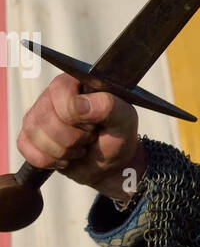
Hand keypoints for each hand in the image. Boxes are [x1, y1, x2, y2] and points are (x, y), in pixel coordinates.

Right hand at [17, 73, 147, 199]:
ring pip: (35, 135)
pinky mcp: (28, 137)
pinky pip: (27, 150)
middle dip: (72, 138)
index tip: (94, 124)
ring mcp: (36, 116)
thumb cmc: (117, 136)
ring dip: (62, 151)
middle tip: (88, 138)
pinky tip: (64, 157)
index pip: (60, 92)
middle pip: (46, 118)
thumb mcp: (124, 119)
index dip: (75, 115)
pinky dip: (49, 160)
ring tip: (78, 147)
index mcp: (74, 83)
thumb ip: (107, 106)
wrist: (110, 163)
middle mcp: (50, 96)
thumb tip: (78, 104)